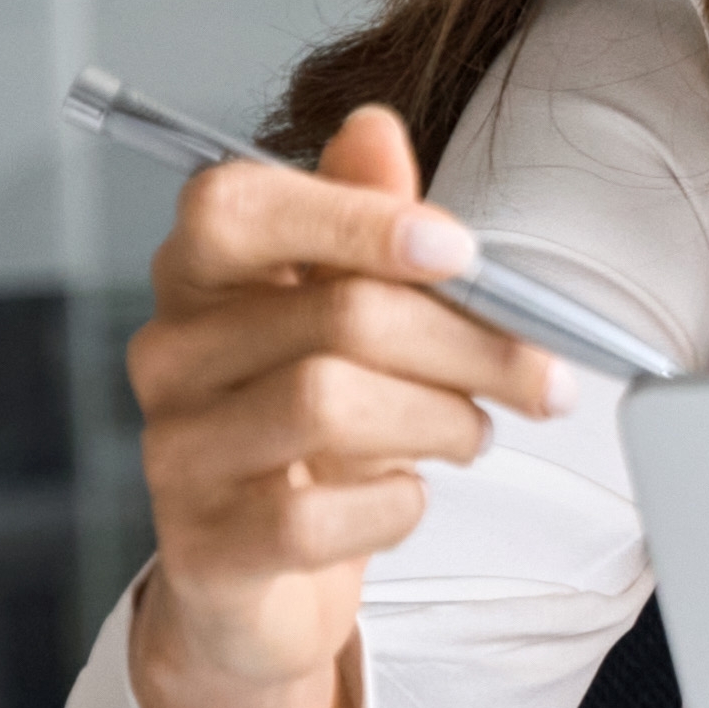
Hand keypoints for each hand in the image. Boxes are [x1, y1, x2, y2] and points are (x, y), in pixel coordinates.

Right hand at [120, 105, 564, 707]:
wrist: (261, 582)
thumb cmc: (312, 431)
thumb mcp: (345, 315)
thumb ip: (363, 220)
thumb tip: (374, 125)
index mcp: (199, 275)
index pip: (236, 206)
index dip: (356, 218)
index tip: (461, 253)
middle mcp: (168, 354)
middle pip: (333, 314)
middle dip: (466, 344)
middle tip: (540, 377)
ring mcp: (175, 452)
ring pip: (329, 405)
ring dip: (441, 420)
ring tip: (473, 432)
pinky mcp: (201, 547)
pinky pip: (316, 514)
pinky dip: (393, 505)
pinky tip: (404, 496)